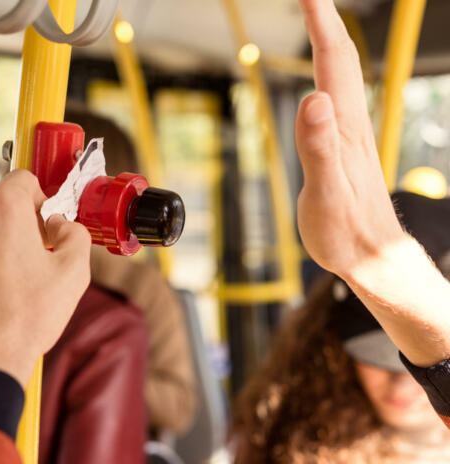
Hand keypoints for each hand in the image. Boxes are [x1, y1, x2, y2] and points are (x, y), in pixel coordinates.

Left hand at [0, 170, 90, 389]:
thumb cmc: (23, 319)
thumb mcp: (73, 273)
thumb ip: (75, 234)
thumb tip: (62, 226)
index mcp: (3, 208)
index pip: (23, 180)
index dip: (39, 201)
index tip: (43, 226)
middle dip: (13, 225)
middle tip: (27, 261)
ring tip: (1, 283)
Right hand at [296, 0, 449, 366]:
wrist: (373, 257)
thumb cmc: (346, 232)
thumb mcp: (326, 193)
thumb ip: (318, 147)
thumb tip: (314, 99)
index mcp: (343, 128)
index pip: (332, 63)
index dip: (321, 24)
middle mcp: (350, 124)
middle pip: (340, 62)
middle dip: (325, 23)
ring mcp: (349, 136)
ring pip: (341, 78)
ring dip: (328, 44)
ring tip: (315, 23)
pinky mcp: (345, 150)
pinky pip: (337, 99)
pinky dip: (328, 75)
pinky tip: (321, 82)